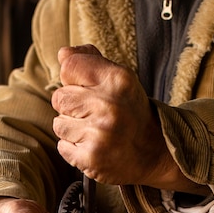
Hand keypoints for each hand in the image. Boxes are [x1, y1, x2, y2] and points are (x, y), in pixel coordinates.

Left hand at [51, 44, 183, 188]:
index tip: (86, 89)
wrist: (155, 152)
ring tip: (95, 132)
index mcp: (117, 80)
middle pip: (59, 97)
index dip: (72, 78)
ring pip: (58, 124)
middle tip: (93, 115)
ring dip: (72, 129)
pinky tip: (93, 146)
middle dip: (71, 107)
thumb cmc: (131, 112)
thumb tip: (64, 54)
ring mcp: (99, 134)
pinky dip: (74, 148)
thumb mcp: (120, 80)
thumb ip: (91, 62)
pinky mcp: (91, 158)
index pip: (69, 66)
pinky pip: (63, 147)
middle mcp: (109, 106)